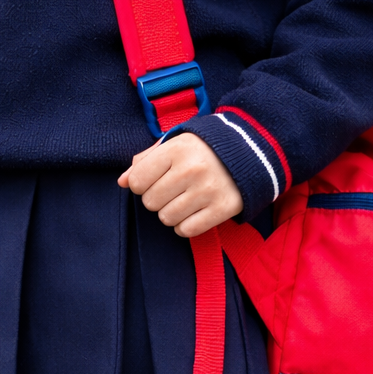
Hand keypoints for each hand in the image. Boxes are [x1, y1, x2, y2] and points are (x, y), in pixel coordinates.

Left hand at [119, 132, 242, 236]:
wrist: (250, 150)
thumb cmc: (204, 147)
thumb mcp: (175, 142)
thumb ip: (146, 160)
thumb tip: (122, 181)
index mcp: (177, 149)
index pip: (137, 181)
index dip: (141, 184)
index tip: (154, 179)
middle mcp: (192, 170)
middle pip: (150, 202)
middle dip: (157, 199)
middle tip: (172, 189)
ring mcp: (208, 191)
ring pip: (167, 219)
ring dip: (171, 213)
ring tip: (185, 199)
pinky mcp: (222, 209)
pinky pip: (186, 230)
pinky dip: (185, 225)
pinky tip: (194, 211)